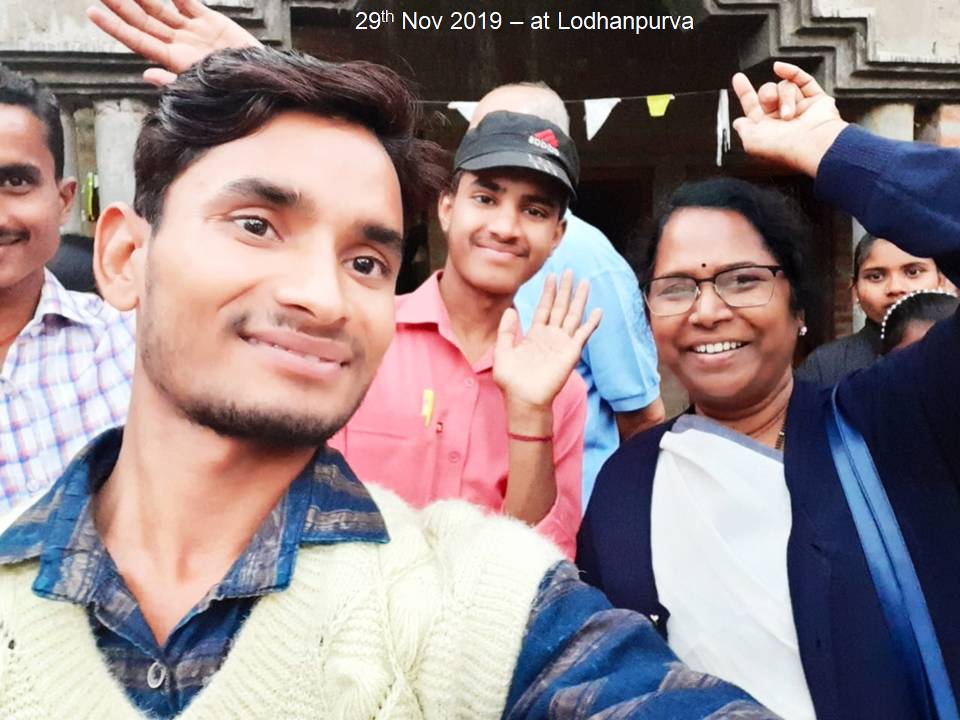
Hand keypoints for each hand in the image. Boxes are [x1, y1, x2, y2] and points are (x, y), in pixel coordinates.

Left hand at [87, 0, 259, 86]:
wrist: (261, 79)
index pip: (137, 40)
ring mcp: (192, 31)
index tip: (93, 12)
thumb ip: (174, 81)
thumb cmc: (234, 90)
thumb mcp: (203, 88)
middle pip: (143, 20)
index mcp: (172, 60)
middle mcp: (178, 44)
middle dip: (122, 4)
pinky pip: (186, 0)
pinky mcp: (208, 20)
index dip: (115, 26)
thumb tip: (146, 74)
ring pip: (160, 7)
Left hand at [494, 270, 601, 411]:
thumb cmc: (511, 381)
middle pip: (560, 307)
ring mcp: (562, 344)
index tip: (551, 275)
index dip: (548, 292)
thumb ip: (506, 331)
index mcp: (535, 335)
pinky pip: (583, 335)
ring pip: (573, 316)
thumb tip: (510, 309)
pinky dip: (592, 323)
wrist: (524, 400)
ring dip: (579, 300)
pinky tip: (598, 311)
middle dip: (565, 289)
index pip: (544, 308)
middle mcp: (550, 337)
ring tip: (585, 282)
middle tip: (570, 271)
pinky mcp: (570, 353)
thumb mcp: (502, 352)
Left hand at [732, 61, 847, 176]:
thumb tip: (738, 122)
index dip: (745, 92)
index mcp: (767, 129)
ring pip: (785, 87)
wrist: (810, 145)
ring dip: (785, 97)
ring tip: (789, 114)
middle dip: (766, 94)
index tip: (738, 78)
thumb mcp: (750, 141)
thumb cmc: (782, 147)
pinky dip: (792, 72)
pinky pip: (803, 79)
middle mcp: (782, 118)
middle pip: (768, 92)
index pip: (753, 106)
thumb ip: (742, 129)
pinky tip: (780, 68)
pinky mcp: (817, 100)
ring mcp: (800, 108)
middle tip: (770, 103)